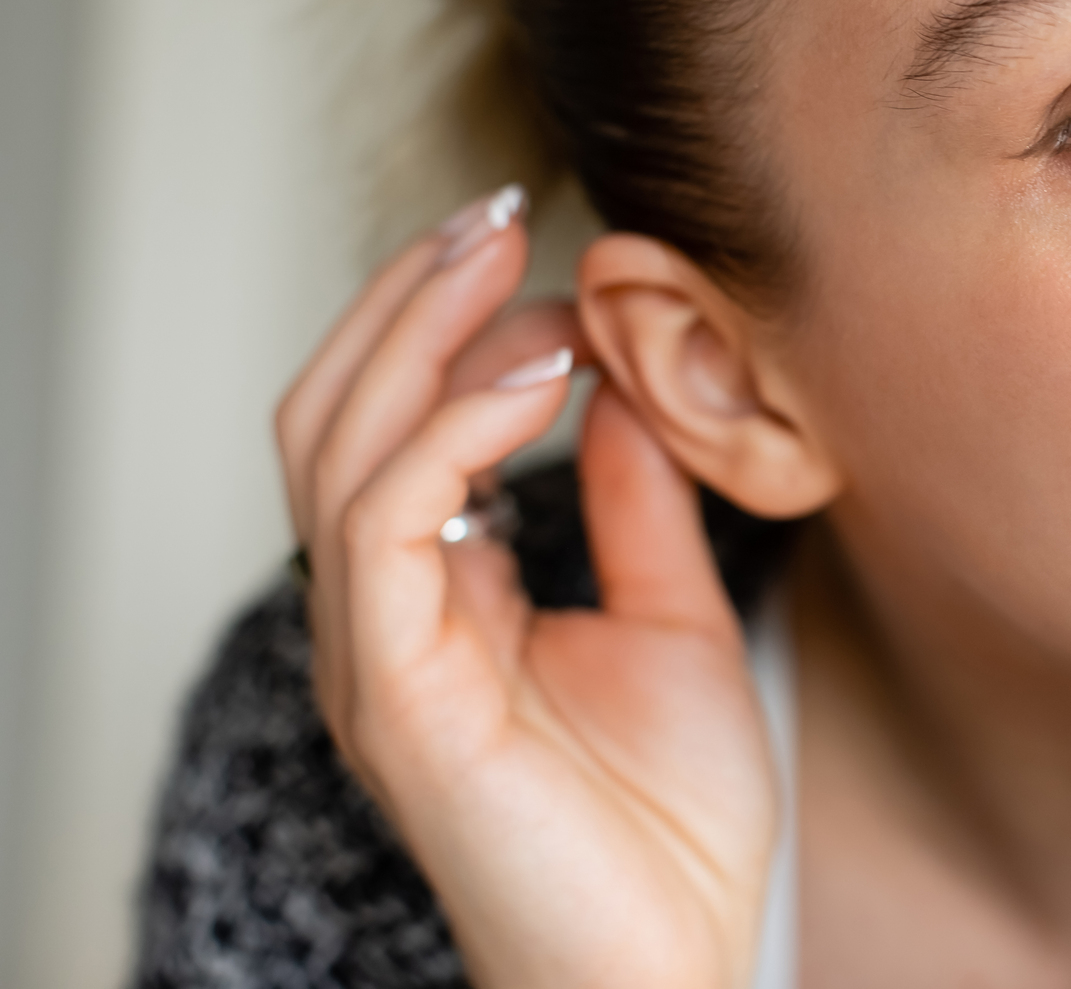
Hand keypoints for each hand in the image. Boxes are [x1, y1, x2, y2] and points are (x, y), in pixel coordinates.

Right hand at [277, 188, 776, 988]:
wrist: (676, 963)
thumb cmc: (671, 821)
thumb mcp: (671, 619)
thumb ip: (637, 508)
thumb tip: (624, 388)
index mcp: (435, 603)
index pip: (387, 429)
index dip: (441, 328)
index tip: (533, 250)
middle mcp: (382, 621)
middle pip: (336, 418)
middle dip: (409, 304)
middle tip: (496, 216)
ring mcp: (375, 658)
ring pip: (339, 452)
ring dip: (424, 341)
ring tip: (521, 274)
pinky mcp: (395, 695)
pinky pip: (386, 527)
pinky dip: (451, 431)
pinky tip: (535, 378)